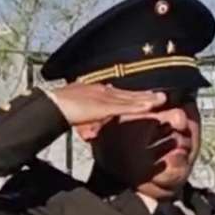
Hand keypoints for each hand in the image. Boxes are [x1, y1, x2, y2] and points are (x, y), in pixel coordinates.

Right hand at [42, 83, 165, 130]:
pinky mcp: (103, 105)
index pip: (120, 94)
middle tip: (162, 96)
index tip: (149, 96)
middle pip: (129, 94)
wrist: (51, 105)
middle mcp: (103, 92)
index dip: (135, 96)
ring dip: (146, 99)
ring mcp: (104, 97)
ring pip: (130, 98)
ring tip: (162, 99)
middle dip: (146, 95)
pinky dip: (137, 106)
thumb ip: (89, 115)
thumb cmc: (60, 108)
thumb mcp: (79, 110)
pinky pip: (124, 106)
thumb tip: (95, 123)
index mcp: (97, 92)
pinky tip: (150, 107)